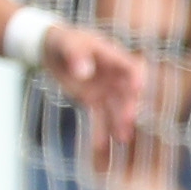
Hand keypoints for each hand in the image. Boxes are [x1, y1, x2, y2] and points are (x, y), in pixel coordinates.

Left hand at [40, 22, 147, 148]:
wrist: (52, 49)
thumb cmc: (64, 41)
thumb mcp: (67, 43)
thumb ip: (76, 56)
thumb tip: (84, 74)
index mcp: (113, 57)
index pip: (130, 67)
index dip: (136, 76)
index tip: (138, 87)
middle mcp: (114, 75)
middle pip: (126, 93)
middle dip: (127, 106)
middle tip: (127, 120)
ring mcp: (105, 89)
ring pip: (115, 109)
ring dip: (119, 123)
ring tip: (122, 139)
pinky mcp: (93, 100)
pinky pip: (99, 117)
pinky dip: (100, 132)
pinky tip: (101, 148)